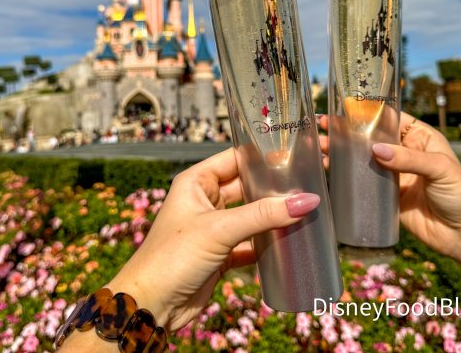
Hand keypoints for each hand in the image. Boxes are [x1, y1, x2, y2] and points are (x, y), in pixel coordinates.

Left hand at [106, 148, 319, 330]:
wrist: (152, 305)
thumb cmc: (173, 257)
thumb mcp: (219, 230)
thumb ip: (263, 215)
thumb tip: (306, 201)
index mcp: (196, 182)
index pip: (235, 158)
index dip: (262, 157)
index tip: (295, 155)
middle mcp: (205, 201)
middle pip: (247, 187)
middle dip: (273, 188)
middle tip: (308, 185)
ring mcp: (213, 228)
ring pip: (251, 216)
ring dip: (273, 217)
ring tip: (307, 211)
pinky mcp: (221, 254)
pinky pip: (250, 242)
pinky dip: (267, 244)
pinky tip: (290, 243)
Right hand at [318, 113, 460, 270]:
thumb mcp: (440, 170)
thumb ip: (409, 159)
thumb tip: (375, 151)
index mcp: (420, 138)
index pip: (390, 117)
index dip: (366, 111)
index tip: (342, 107)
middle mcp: (403, 153)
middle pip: (370, 137)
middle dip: (346, 130)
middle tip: (322, 125)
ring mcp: (392, 175)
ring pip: (361, 159)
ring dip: (340, 152)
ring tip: (319, 147)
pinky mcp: (384, 197)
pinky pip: (362, 184)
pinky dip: (345, 177)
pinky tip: (328, 170)